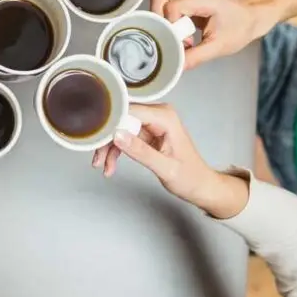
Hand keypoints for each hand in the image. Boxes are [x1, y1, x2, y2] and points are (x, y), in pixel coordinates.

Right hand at [92, 104, 248, 218]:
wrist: (201, 186)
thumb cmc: (190, 178)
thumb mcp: (165, 168)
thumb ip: (141, 151)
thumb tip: (117, 135)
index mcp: (165, 117)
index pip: (129, 110)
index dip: (111, 122)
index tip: (96, 137)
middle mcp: (157, 114)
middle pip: (122, 119)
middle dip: (107, 138)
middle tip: (97, 158)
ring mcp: (151, 123)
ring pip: (120, 128)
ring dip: (109, 147)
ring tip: (102, 166)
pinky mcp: (147, 133)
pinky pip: (125, 137)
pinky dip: (116, 151)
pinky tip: (110, 166)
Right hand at [150, 0, 269, 69]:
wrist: (252, 15)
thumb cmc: (240, 27)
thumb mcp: (219, 46)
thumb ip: (196, 57)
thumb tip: (176, 66)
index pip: (173, 7)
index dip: (170, 27)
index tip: (181, 42)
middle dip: (158, 17)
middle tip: (168, 36)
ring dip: (162, 17)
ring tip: (177, 34)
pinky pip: (166, 1)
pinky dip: (167, 17)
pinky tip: (181, 31)